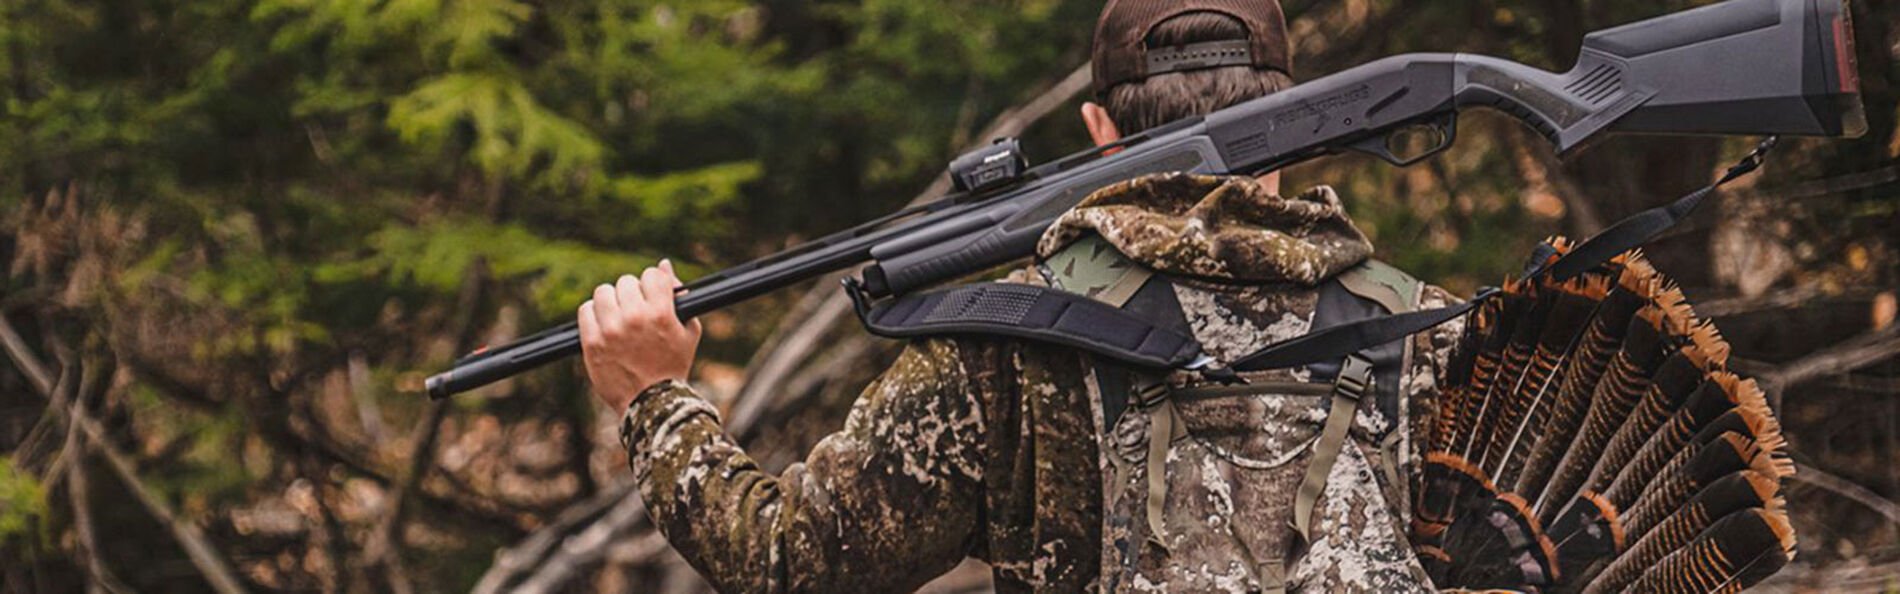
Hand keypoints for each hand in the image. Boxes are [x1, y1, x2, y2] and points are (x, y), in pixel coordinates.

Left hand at [578, 259, 701, 411]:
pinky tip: (604, 325)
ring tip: (618, 317)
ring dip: (611, 301)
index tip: (653, 295)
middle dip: (632, 294)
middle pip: (626, 282)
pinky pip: (586, 310)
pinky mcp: (591, 342)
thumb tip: (665, 266)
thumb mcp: (688, 331)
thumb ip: (680, 296)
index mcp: (660, 313)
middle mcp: (634, 318)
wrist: (651, 403)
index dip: (653, 284)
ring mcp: (610, 330)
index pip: (652, 275)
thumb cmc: (673, 366)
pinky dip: (594, 314)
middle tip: (636, 311)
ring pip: (603, 292)